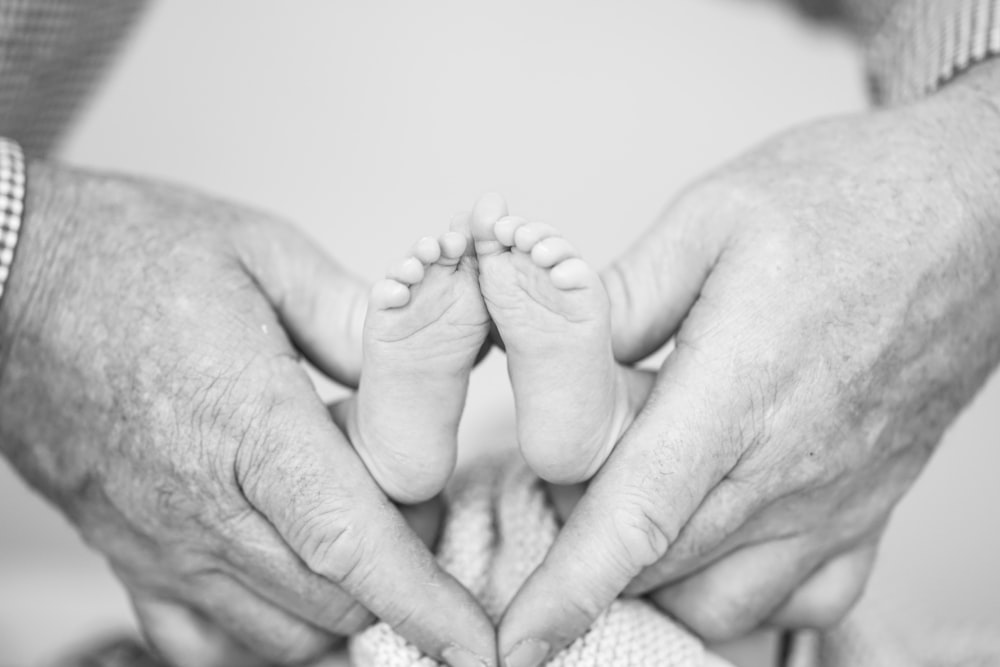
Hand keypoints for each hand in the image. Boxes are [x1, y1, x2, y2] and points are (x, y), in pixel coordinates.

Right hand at [0, 164, 494, 666]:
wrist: (6, 276)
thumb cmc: (131, 254)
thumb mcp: (263, 253)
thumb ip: (356, 319)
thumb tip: (433, 360)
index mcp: (246, 421)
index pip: (349, 540)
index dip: (423, 601)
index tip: (476, 642)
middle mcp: (200, 503)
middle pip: (330, 599)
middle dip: (404, 588)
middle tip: (430, 527)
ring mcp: (158, 541)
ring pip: (276, 633)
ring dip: (344, 615)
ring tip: (373, 555)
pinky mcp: (127, 554)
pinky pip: (199, 643)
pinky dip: (264, 641)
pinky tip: (296, 602)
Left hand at [496, 61, 999, 661]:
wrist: (975, 213)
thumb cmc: (848, 202)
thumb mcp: (711, 217)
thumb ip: (622, 297)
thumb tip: (551, 354)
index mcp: (740, 387)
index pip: (638, 516)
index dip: (569, 588)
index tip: (518, 639)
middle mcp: (790, 465)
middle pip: (658, 565)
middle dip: (585, 550)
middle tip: (564, 480)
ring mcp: (837, 500)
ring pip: (722, 601)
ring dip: (655, 578)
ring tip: (633, 507)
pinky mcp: (869, 509)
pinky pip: (800, 602)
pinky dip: (739, 594)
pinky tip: (714, 538)